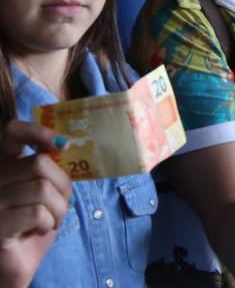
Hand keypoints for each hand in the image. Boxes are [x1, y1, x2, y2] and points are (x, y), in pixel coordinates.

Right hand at [0, 121, 72, 287]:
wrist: (12, 265)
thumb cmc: (30, 226)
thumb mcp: (43, 193)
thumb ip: (48, 170)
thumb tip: (65, 148)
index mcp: (1, 166)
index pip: (11, 133)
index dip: (37, 132)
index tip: (63, 145)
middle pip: (38, 163)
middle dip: (62, 184)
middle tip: (62, 203)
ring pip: (41, 188)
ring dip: (59, 208)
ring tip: (51, 220)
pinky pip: (36, 212)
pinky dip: (48, 221)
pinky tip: (39, 229)